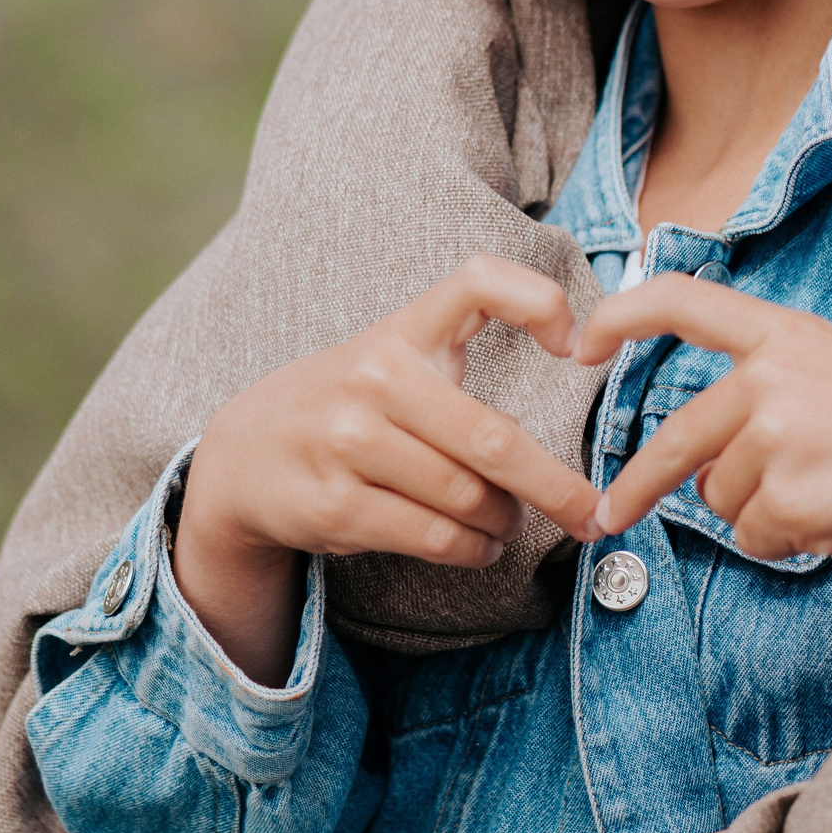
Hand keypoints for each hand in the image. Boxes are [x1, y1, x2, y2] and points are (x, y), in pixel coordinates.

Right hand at [178, 256, 603, 683]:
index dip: (539, 303)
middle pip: (492, 439)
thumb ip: (459, 353)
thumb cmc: (346, 405)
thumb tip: (573, 365)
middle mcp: (374, 379)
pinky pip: (435, 538)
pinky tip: (478, 547)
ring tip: (508, 525)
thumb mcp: (391, 356)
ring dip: (505, 523)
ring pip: (468, 498)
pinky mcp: (336, 506)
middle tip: (590, 512)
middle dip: (555, 487)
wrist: (241, 457)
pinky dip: (473, 550)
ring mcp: (349, 444)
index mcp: (401, 332)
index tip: (577, 345)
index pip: (477, 282)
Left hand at [575, 274, 831, 588]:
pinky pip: (753, 537)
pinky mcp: (789, 496)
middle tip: (607, 515)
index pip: (682, 300)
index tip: (580, 343)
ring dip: (761, 511)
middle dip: (636, 486)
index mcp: (784, 333)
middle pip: (675, 437)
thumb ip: (766, 390)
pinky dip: (786, 541)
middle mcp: (771, 376)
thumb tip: (695, 462)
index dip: (621, 316)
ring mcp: (778, 435)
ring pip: (719, 497)